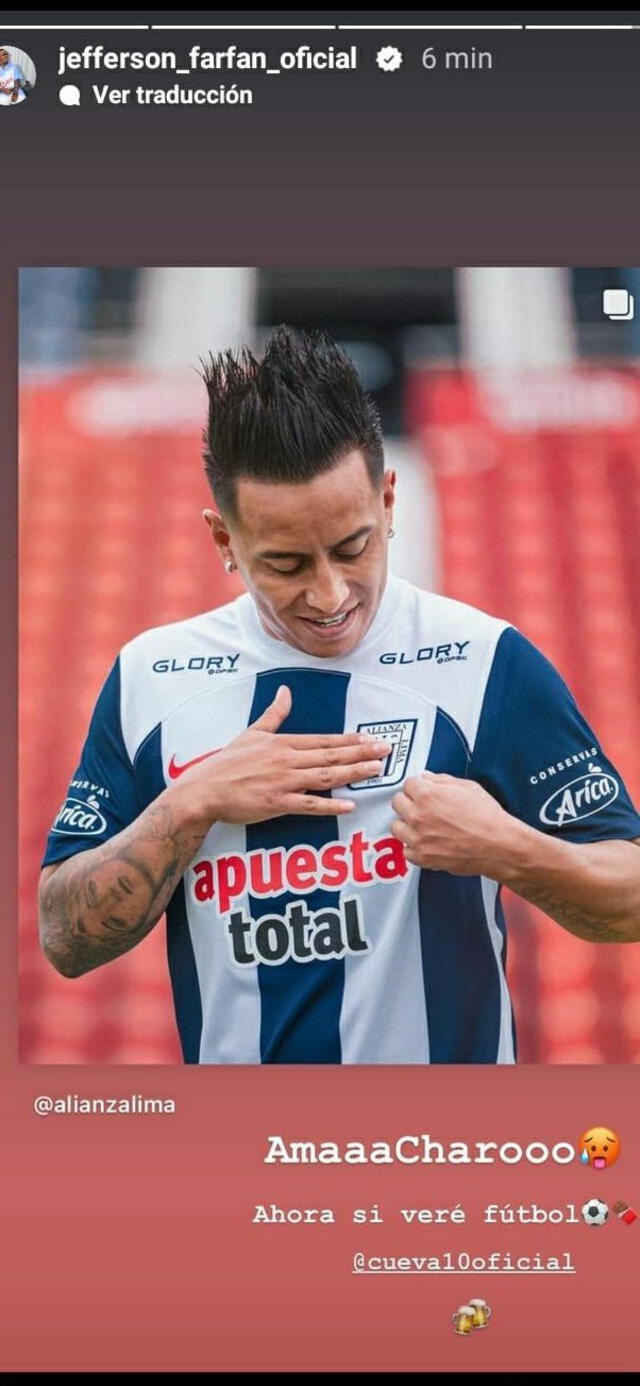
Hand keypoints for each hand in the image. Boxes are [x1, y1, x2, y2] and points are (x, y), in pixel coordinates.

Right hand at [170, 684, 390, 823]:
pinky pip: (308, 805)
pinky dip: (329, 805)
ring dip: (353, 773)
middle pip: (331, 756)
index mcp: (283, 743)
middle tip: (386, 750)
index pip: (324, 741)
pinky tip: (348, 805)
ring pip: (325, 777)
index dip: (350, 740)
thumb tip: (285, 691)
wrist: (203, 790)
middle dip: (361, 753)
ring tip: (376, 771)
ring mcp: (282, 782)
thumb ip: (274, 714)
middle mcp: (286, 760)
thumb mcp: (251, 733)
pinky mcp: (276, 803)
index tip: (371, 738)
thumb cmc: (227, 763)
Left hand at [390, 772, 516, 875]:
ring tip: (422, 826)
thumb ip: (442, 780)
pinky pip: (406, 850)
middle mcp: (418, 815)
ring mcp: (417, 838)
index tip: (422, 791)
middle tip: (422, 807)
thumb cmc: (488, 818)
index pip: (407, 784)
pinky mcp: (422, 857)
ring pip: (396, 827)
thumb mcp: (468, 787)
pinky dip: (414, 847)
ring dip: (407, 824)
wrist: (499, 845)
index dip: (418, 787)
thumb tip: (428, 778)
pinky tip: (427, 842)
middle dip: (409, 802)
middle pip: (397, 802)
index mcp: (427, 795)